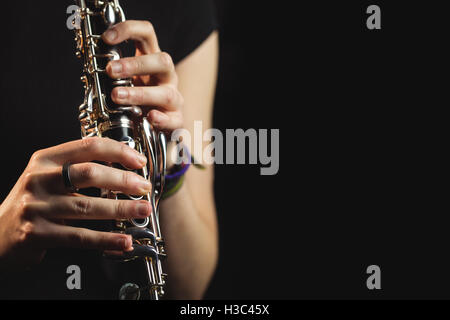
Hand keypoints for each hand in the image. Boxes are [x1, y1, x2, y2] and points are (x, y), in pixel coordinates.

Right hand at [0, 138, 151, 267]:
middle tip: (143, 186)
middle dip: (123, 180)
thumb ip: (78, 168)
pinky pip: (79, 236)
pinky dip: (106, 239)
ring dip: (121, 209)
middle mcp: (40, 179)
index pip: (88, 146)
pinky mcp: (37, 233)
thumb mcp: (49, 176)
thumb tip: (124, 168)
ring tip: (142, 210)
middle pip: (89, 173)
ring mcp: (37, 206)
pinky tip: (123, 240)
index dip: (118, 151)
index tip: (139, 160)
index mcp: (45, 160)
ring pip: (87, 206)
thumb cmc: (33, 201)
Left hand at [102, 20, 183, 131]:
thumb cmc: (134, 103)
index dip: (129, 29)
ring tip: (116, 96)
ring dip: (140, 94)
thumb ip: (110, 73)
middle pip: (163, 61)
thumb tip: (89, 62)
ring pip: (167, 93)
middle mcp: (166, 78)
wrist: (151, 131)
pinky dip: (162, 119)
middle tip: (110, 70)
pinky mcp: (177, 121)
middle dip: (136, 64)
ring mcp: (174, 100)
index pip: (147, 34)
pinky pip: (173, 120)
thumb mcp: (122, 83)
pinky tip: (149, 117)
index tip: (106, 38)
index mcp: (151, 62)